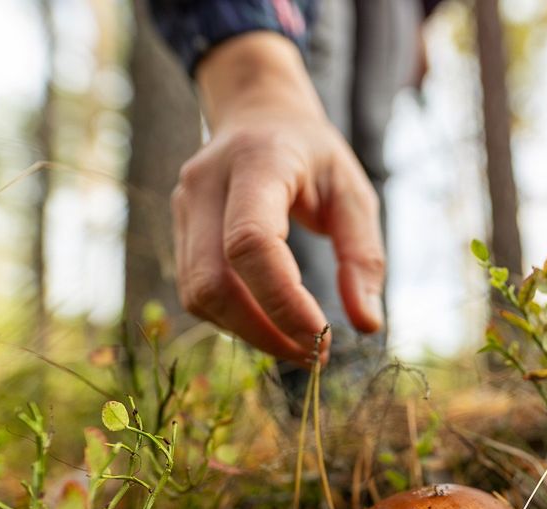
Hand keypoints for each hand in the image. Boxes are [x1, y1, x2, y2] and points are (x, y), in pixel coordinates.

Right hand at [172, 32, 384, 363]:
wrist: (258, 114)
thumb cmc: (314, 155)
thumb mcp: (355, 192)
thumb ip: (363, 256)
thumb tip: (367, 324)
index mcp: (257, 162)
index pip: (250, 242)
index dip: (282, 300)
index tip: (322, 336)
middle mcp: (206, 183)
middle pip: (212, 280)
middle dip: (263, 331)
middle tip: (314, 355)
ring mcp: (183, 207)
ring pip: (199, 295)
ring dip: (249, 332)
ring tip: (300, 344)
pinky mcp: (179, 231)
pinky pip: (198, 292)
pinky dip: (236, 319)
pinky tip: (274, 322)